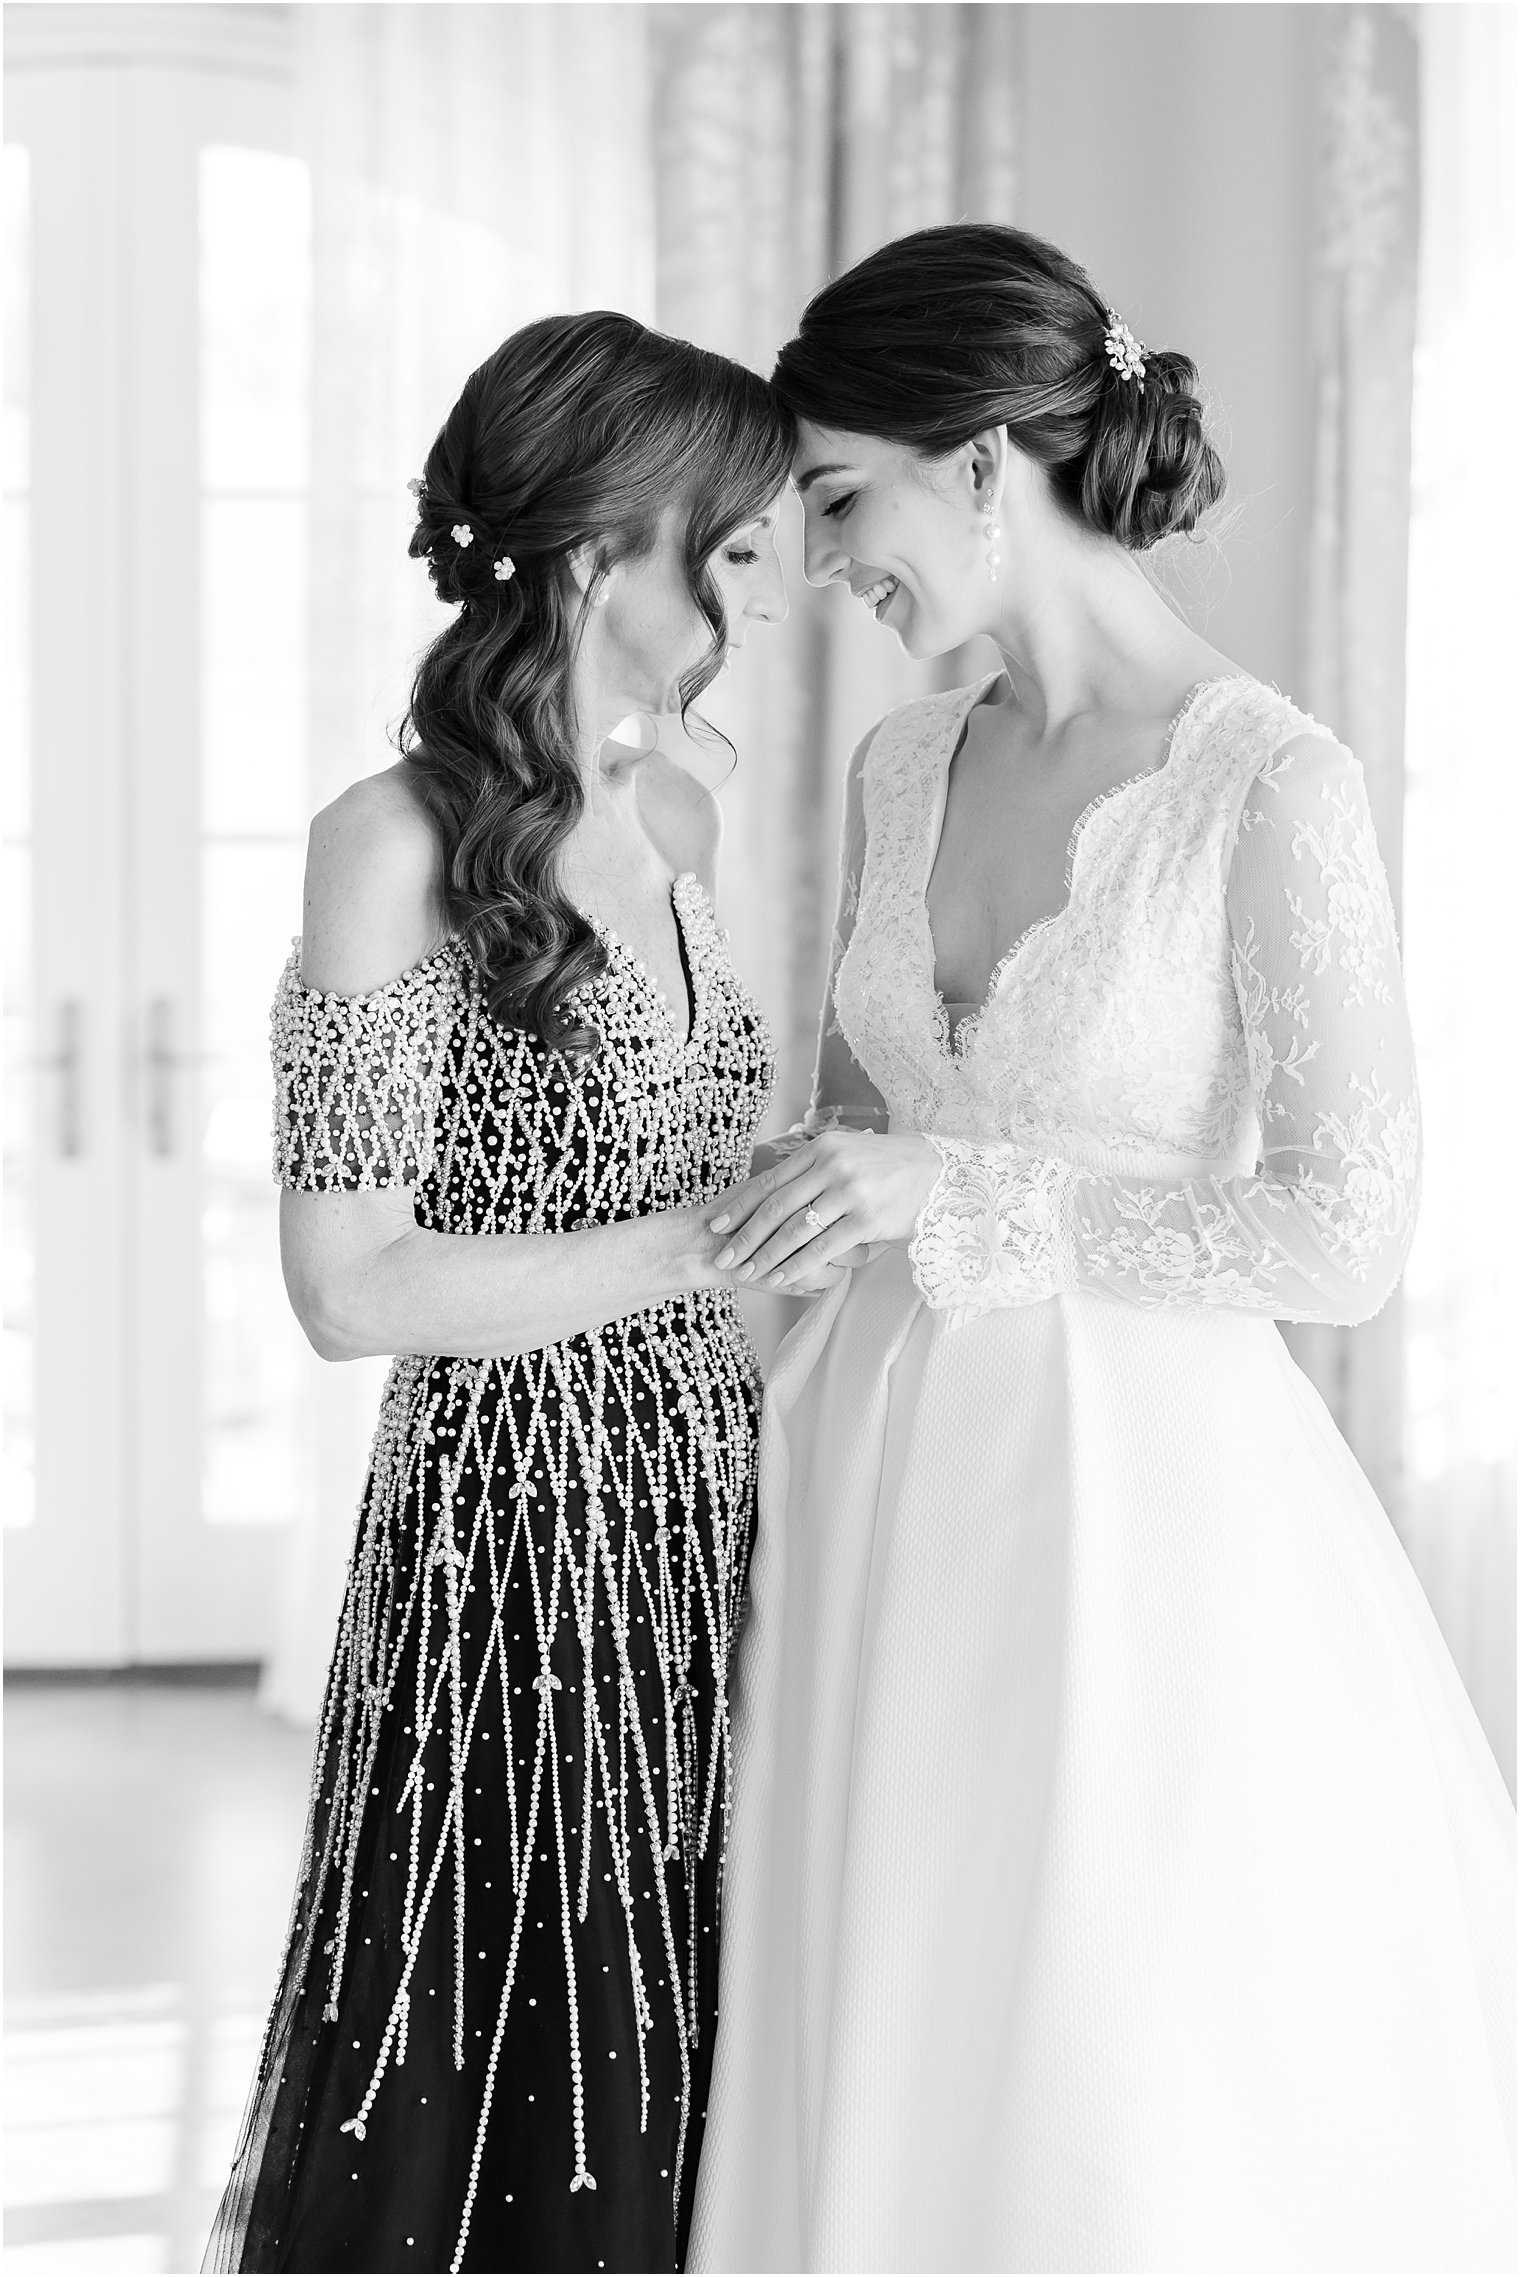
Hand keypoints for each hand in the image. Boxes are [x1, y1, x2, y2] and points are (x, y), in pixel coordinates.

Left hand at [708, 1130, 939, 1290]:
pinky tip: (781, 1278)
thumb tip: (778, 1187)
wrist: (942, 1173)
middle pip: (775, 1207)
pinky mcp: (866, 1219)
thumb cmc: (892, 1166)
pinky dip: (798, 1266)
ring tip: (747, 1274)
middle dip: (744, 1236)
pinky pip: (823, 1248)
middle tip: (722, 1257)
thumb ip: (815, 1167)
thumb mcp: (849, 1152)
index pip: (770, 1181)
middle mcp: (831, 1166)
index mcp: (822, 1148)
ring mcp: (849, 1192)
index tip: (717, 1225)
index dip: (740, 1206)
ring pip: (795, 1230)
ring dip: (766, 1256)